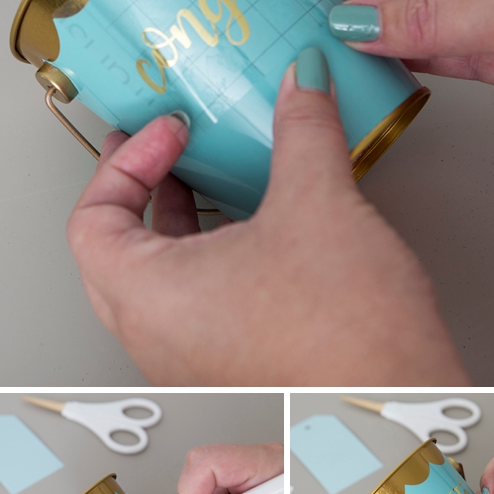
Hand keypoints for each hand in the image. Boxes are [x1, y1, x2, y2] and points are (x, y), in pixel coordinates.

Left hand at [66, 53, 467, 386]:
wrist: (400, 409)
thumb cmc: (347, 342)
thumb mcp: (318, 203)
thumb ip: (301, 128)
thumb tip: (300, 84)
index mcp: (150, 297)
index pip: (92, 218)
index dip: (126, 162)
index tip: (172, 132)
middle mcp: (157, 339)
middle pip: (113, 250)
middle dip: (143, 188)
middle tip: (171, 148)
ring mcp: (192, 362)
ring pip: (157, 280)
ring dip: (180, 224)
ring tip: (220, 181)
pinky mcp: (232, 369)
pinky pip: (195, 305)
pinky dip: (211, 257)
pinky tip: (262, 230)